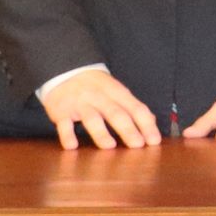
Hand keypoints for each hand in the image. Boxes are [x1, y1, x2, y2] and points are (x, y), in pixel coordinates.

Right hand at [44, 66, 160, 149]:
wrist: (65, 69)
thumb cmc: (96, 86)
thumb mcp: (116, 90)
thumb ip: (132, 106)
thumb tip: (152, 122)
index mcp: (117, 92)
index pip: (135, 108)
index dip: (146, 124)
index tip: (154, 140)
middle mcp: (100, 97)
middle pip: (116, 113)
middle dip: (128, 130)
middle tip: (138, 145)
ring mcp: (80, 104)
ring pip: (92, 118)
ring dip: (100, 132)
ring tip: (109, 147)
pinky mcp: (61, 110)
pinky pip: (64, 123)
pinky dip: (67, 134)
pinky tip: (72, 146)